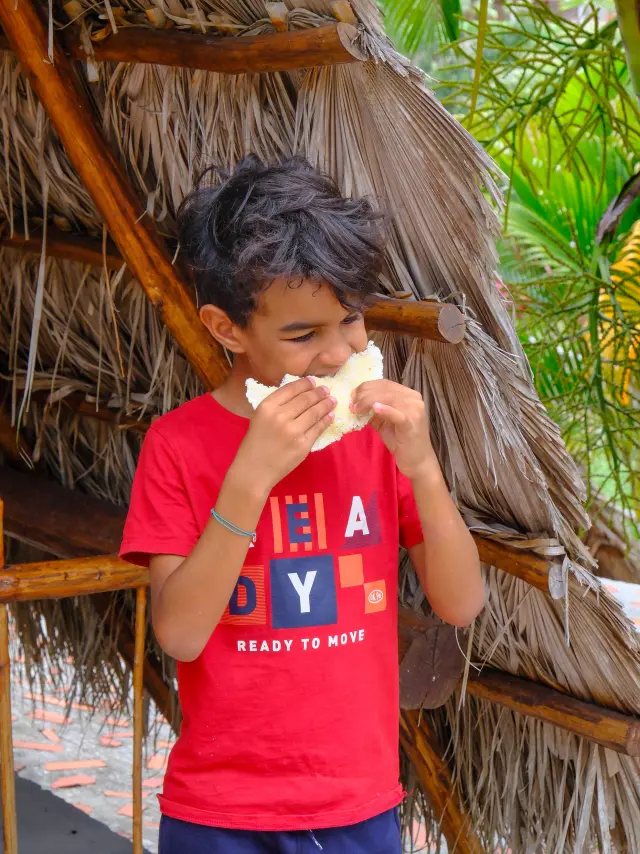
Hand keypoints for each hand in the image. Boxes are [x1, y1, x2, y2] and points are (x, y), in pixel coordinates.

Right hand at [233, 378, 335, 492]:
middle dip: (319, 392)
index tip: (313, 381)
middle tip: (326, 390)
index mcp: (267, 407)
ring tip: (332, 400)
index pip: (291, 389)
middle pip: (306, 399)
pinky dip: (326, 420)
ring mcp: (293, 431)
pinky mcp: (303, 445)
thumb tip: (300, 394)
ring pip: (315, 412)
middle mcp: (280, 416)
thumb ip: (276, 406)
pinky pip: (318, 428)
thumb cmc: (255, 443)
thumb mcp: (259, 418)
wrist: (254, 471)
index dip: (305, 383)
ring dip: (326, 404)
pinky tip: (330, 416)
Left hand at [350, 380, 435, 479]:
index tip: (352, 394)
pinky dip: (385, 410)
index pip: (385, 384)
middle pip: (385, 389)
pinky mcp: (412, 423)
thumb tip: (355, 402)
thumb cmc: (400, 441)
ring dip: (368, 401)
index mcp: (408, 395)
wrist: (417, 461)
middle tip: (351, 403)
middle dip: (364, 394)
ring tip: (356, 409)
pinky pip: (397, 414)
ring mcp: (415, 410)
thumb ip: (373, 410)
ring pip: (389, 398)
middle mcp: (414, 399)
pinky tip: (374, 409)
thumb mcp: (384, 422)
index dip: (367, 386)